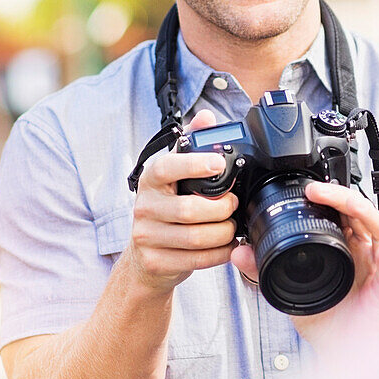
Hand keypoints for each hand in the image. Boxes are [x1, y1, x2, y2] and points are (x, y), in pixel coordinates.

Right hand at [126, 109, 238, 294]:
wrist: (145, 258)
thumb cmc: (167, 210)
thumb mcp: (175, 176)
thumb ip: (191, 144)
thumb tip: (206, 117)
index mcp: (151, 180)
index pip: (167, 167)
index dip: (194, 164)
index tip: (219, 163)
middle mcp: (144, 206)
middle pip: (189, 209)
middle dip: (222, 208)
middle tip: (234, 206)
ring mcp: (146, 236)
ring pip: (195, 237)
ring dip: (223, 233)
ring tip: (232, 227)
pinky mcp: (155, 261)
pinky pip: (195, 259)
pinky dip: (218, 254)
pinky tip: (226, 246)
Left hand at [230, 181, 378, 345]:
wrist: (342, 355)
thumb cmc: (327, 321)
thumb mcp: (289, 290)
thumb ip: (264, 269)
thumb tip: (238, 252)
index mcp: (346, 248)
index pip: (344, 212)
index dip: (331, 196)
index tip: (308, 190)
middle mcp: (364, 254)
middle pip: (363, 215)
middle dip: (343, 197)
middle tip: (318, 191)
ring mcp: (378, 272)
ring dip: (367, 215)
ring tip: (349, 205)